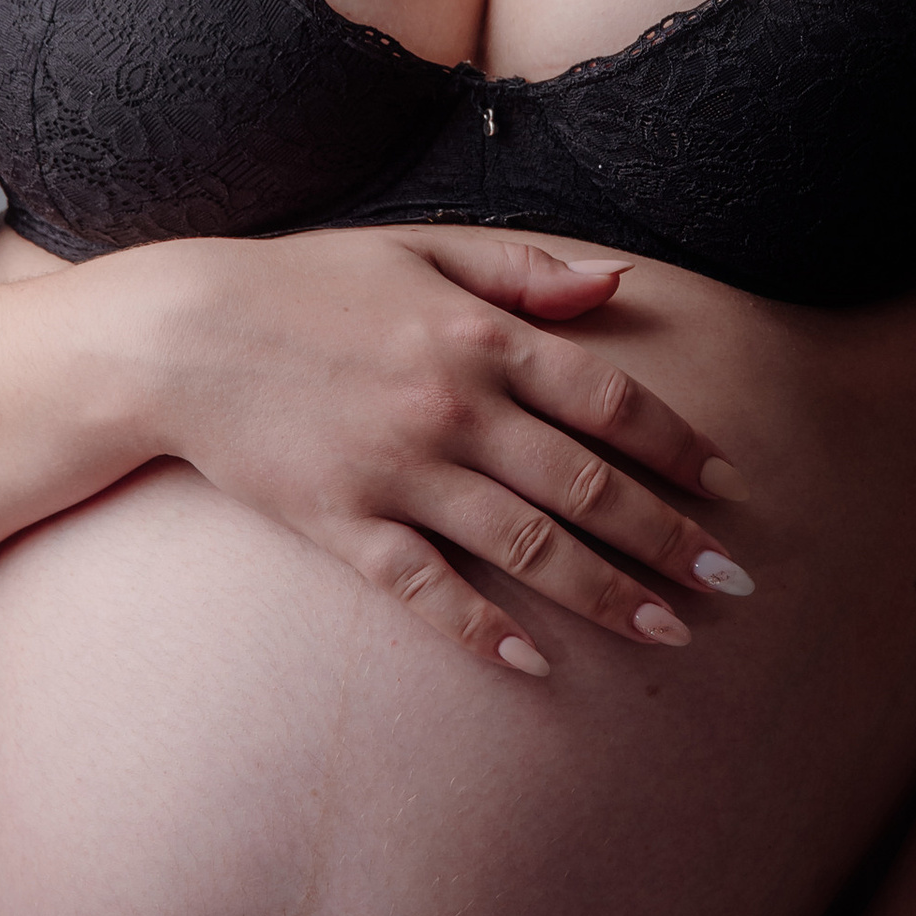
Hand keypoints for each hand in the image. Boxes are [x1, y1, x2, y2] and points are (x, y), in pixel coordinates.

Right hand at [127, 226, 753, 673]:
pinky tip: (535, 662)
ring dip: (605, 593)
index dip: (679, 446)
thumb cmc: (308, 283)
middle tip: (731, 583)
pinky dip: (483, 629)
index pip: (609, 399)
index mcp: (481, 335)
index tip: (729, 486)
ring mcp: (398, 470)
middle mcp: (453, 406)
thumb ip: (525, 272)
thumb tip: (620, 282)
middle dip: (667, 538)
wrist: (184, 332)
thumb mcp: (422, 253)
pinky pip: (427, 589)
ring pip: (526, 546)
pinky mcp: (343, 524)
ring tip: (667, 631)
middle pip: (586, 485)